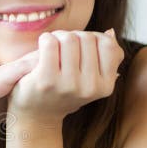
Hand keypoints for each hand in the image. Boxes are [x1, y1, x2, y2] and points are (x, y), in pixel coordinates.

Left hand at [8, 29, 123, 123]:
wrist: (36, 115)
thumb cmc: (63, 90)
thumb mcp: (90, 78)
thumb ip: (105, 56)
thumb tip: (110, 32)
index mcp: (105, 86)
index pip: (107, 44)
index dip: (92, 38)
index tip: (80, 46)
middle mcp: (90, 88)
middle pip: (87, 38)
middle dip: (73, 36)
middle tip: (61, 46)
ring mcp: (69, 85)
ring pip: (69, 38)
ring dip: (58, 37)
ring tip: (52, 47)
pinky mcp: (47, 80)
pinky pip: (50, 43)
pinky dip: (45, 39)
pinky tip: (42, 47)